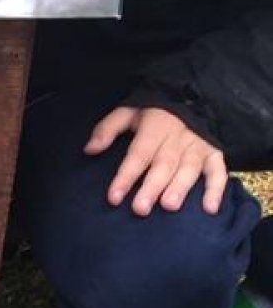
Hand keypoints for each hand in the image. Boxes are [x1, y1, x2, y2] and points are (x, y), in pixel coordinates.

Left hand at [85, 106, 227, 216]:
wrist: (189, 98)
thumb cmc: (150, 114)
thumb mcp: (127, 113)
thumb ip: (107, 129)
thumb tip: (89, 149)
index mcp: (155, 126)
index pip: (138, 154)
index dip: (126, 176)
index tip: (113, 198)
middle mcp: (178, 137)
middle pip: (164, 164)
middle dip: (152, 187)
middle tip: (140, 209)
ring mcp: (197, 145)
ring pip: (189, 168)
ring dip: (180, 188)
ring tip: (169, 206)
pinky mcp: (214, 153)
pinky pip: (218, 171)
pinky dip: (216, 189)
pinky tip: (209, 209)